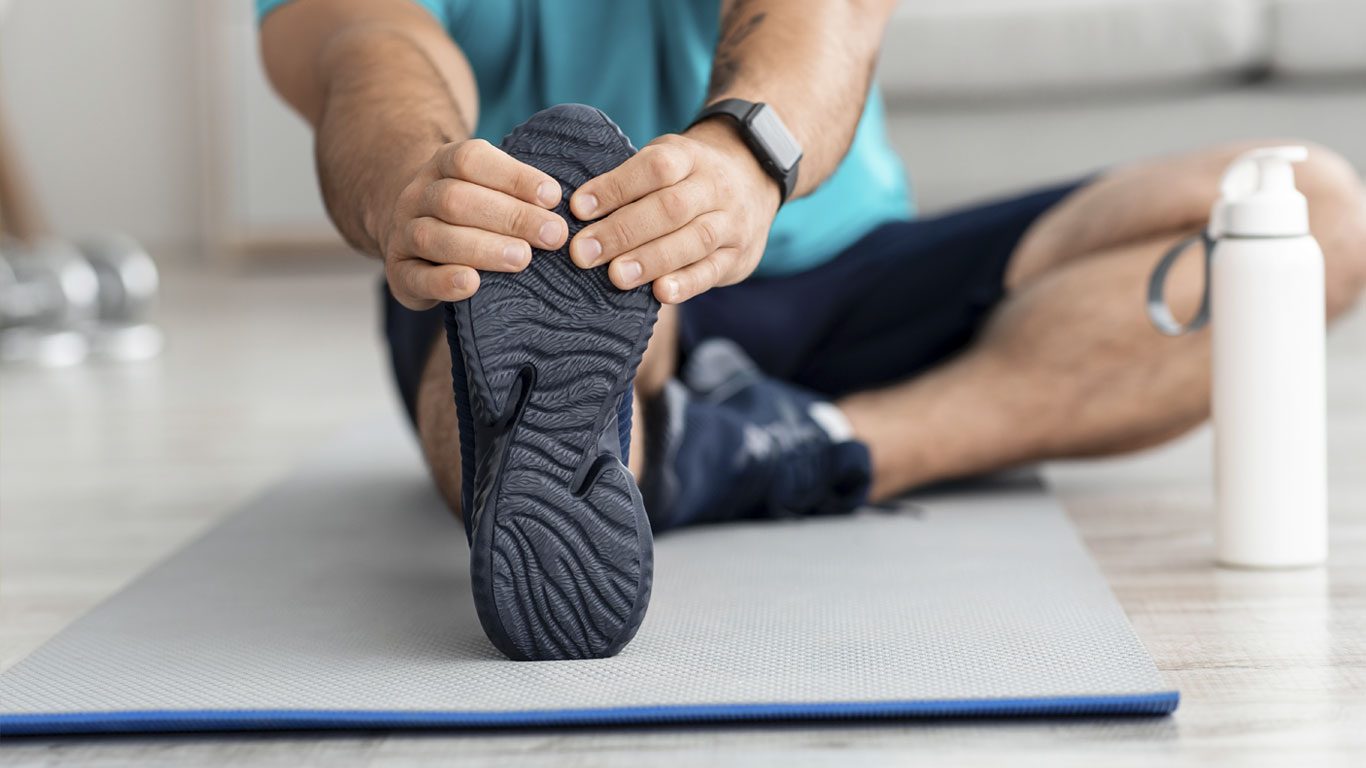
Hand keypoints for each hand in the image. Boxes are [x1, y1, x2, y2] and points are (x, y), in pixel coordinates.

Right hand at [379, 139, 569, 309]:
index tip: (552, 197)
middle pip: (456, 200)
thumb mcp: (487, 187)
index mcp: (441, 165)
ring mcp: (402, 233)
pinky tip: (472, 284)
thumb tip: (556, 204)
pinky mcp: (399, 272)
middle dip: (510, 217)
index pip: (470, 160)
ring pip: (433, 237)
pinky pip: (415, 277)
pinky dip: (443, 281)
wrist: (412, 229)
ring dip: (483, 248)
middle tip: (552, 235)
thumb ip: (516, 192)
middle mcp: (416, 196)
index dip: (514, 177)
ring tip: (523, 259)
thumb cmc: (470, 210)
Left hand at [568, 119, 781, 303]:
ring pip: (694, 240)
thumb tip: (579, 212)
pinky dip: (686, 283)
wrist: (755, 177)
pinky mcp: (739, 256)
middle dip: (623, 231)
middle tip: (584, 252)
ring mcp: (732, 223)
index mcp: (689, 157)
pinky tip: (660, 293)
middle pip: (670, 208)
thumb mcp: (666, 160)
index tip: (579, 209)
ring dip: (651, 259)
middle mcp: (715, 187)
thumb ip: (630, 183)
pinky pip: (713, 271)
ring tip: (616, 276)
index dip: (615, 188)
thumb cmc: (688, 177)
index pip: (654, 168)